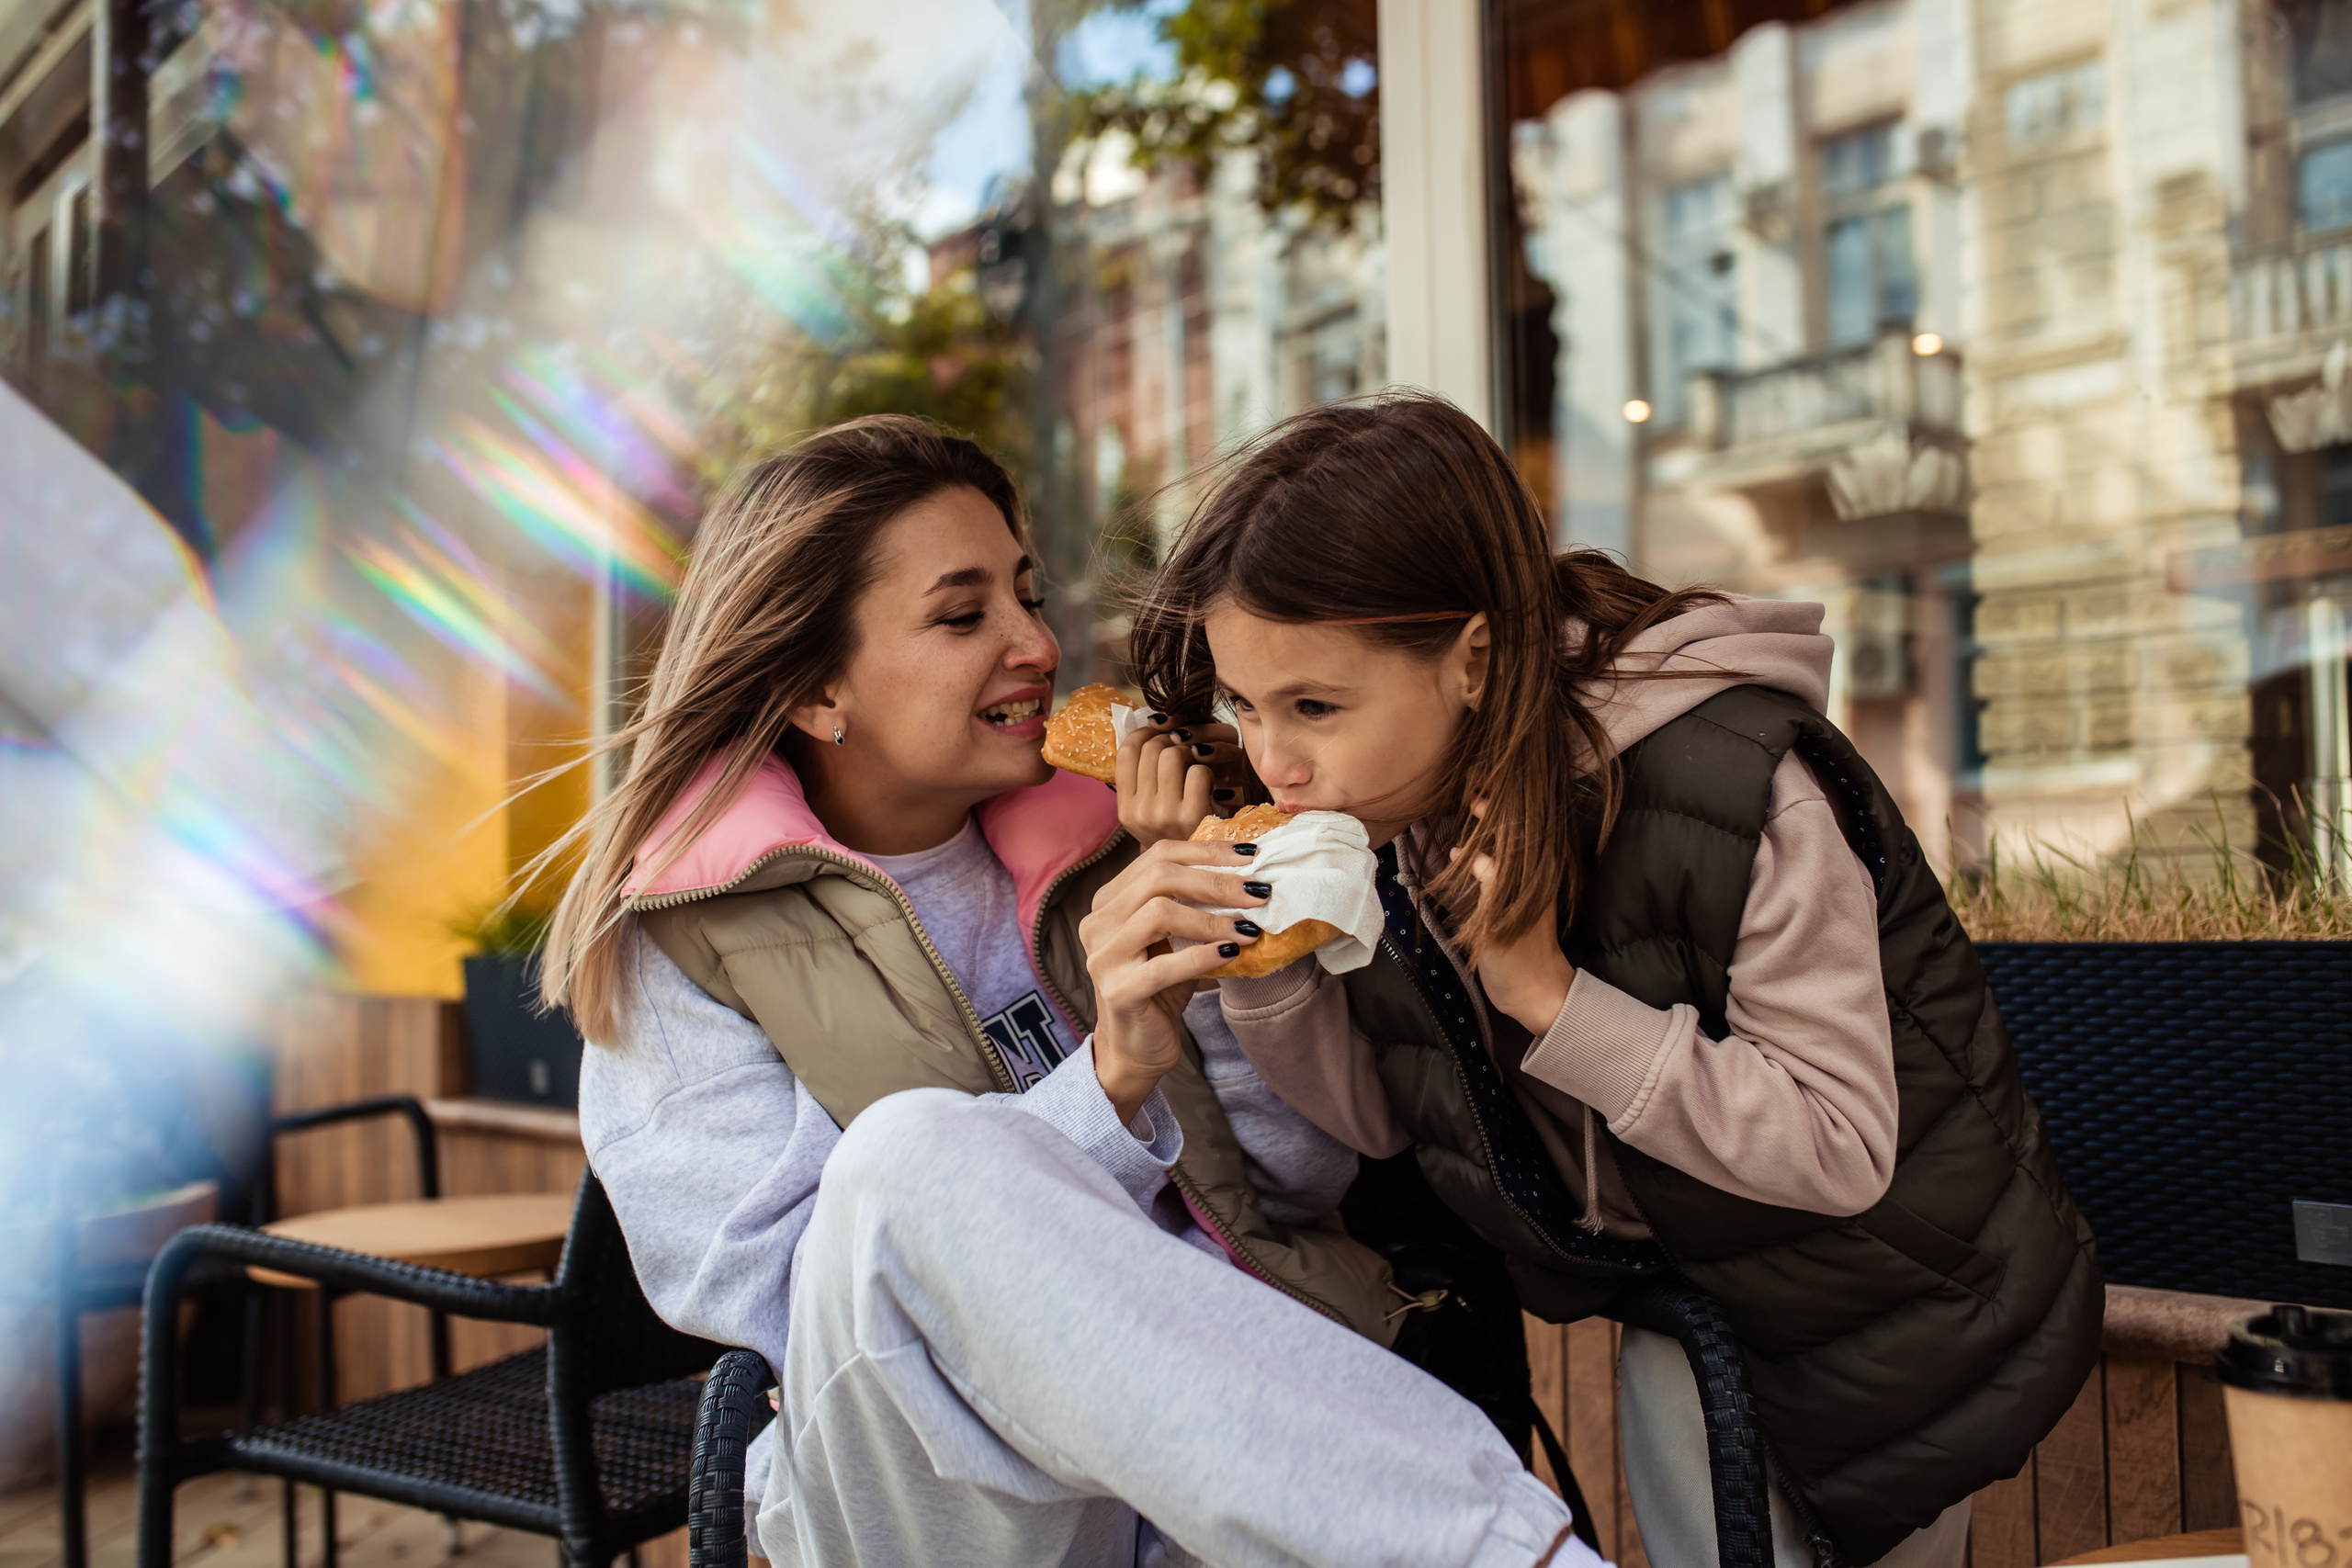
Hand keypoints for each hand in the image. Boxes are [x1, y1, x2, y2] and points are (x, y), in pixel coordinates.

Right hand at [1078, 838, 1268, 1121]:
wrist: (1136, 1048)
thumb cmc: (1161, 988)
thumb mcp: (1176, 939)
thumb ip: (1195, 906)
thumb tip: (1250, 875)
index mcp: (1110, 901)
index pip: (1158, 855)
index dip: (1206, 851)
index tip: (1251, 855)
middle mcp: (1098, 922)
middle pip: (1158, 877)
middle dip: (1216, 881)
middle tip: (1259, 891)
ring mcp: (1103, 957)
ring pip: (1158, 912)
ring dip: (1212, 918)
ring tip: (1249, 927)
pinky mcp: (1117, 991)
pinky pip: (1164, 965)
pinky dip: (1204, 956)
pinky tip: (1232, 953)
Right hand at [1116, 716, 1245, 846]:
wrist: (1202, 876)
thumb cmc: (1182, 835)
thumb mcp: (1153, 811)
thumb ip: (1145, 776)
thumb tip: (1151, 723)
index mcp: (1125, 809)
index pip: (1126, 751)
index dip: (1145, 732)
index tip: (1160, 729)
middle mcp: (1139, 813)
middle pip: (1152, 748)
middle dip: (1173, 741)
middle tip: (1186, 748)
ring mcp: (1163, 815)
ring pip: (1173, 754)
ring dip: (1191, 754)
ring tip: (1197, 766)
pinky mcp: (1192, 815)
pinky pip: (1198, 771)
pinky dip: (1208, 773)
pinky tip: (1210, 787)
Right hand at [1451, 799, 1575, 1036]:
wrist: (1532, 991)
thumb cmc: (1519, 957)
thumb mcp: (1500, 919)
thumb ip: (1492, 882)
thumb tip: (1474, 854)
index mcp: (1534, 876)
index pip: (1518, 832)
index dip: (1497, 811)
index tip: (1473, 797)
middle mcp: (1529, 877)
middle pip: (1510, 837)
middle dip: (1490, 818)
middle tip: (1467, 800)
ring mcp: (1518, 890)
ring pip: (1501, 852)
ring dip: (1482, 836)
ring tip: (1460, 819)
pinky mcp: (1508, 903)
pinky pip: (1493, 870)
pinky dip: (1477, 858)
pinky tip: (1459, 856)